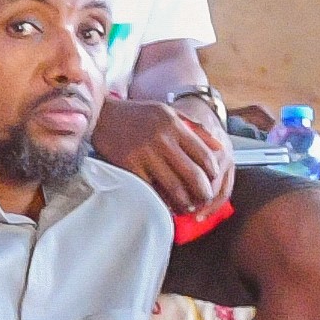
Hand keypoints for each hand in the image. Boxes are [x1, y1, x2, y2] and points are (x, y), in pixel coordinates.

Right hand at [93, 96, 231, 215]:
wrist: (100, 115)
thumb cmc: (137, 114)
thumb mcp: (168, 112)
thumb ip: (195, 127)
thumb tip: (219, 148)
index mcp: (174, 124)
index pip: (204, 154)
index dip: (212, 172)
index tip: (213, 181)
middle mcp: (162, 139)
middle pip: (193, 174)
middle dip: (203, 192)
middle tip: (205, 200)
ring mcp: (144, 153)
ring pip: (174, 186)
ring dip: (184, 201)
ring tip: (188, 206)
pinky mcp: (128, 165)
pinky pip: (151, 189)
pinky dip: (160, 201)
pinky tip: (165, 205)